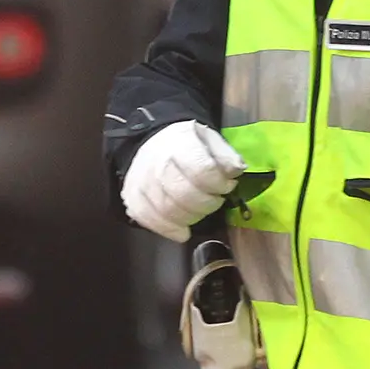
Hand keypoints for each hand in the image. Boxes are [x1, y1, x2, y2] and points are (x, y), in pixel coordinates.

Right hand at [121, 121, 245, 242]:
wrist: (152, 142)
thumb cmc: (186, 144)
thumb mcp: (210, 139)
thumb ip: (225, 155)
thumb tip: (236, 170)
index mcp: (179, 143)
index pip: (202, 171)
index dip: (220, 184)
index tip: (227, 184)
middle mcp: (156, 163)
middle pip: (185, 195)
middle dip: (208, 203)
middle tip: (215, 198)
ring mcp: (141, 183)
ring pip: (169, 211)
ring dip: (193, 217)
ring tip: (201, 209)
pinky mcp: (133, 200)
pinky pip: (151, 221)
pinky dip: (170, 229)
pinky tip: (183, 229)